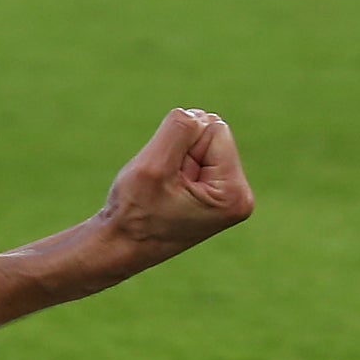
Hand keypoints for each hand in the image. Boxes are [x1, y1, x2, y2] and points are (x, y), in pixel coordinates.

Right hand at [96, 108, 254, 256]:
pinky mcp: (213, 192)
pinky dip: (174, 165)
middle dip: (180, 150)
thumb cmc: (134, 213)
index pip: (215, 128)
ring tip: (162, 190)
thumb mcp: (153, 167)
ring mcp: (227, 194)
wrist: (119, 246)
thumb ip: (178, 130)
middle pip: (211, 133)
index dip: (181, 144)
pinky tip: (165, 191)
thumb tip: (195, 114)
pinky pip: (194, 153)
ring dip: (174, 157)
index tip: (166, 180)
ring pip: (200, 142)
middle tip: (163, 186)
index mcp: (234, 193)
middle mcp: (239, 194)